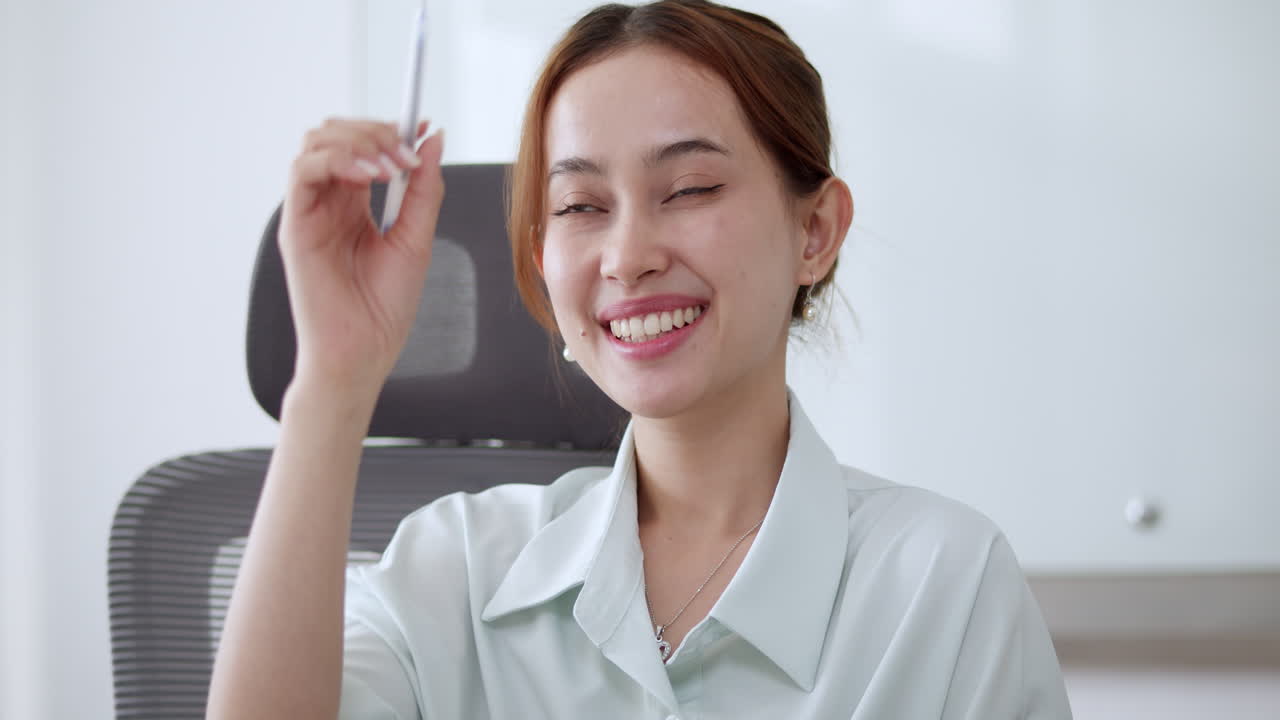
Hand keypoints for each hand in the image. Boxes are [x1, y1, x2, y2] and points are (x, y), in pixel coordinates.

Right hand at [277, 117, 444, 391]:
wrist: (364, 351)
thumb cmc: (385, 307)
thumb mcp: (417, 238)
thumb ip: (424, 189)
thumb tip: (432, 139)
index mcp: (356, 204)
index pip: (363, 145)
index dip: (389, 128)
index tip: (421, 126)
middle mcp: (330, 201)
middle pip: (337, 134)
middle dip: (375, 131)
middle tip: (407, 153)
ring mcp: (310, 210)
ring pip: (317, 142)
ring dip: (358, 141)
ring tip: (391, 166)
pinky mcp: (295, 224)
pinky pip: (303, 170)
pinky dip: (337, 159)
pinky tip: (371, 175)